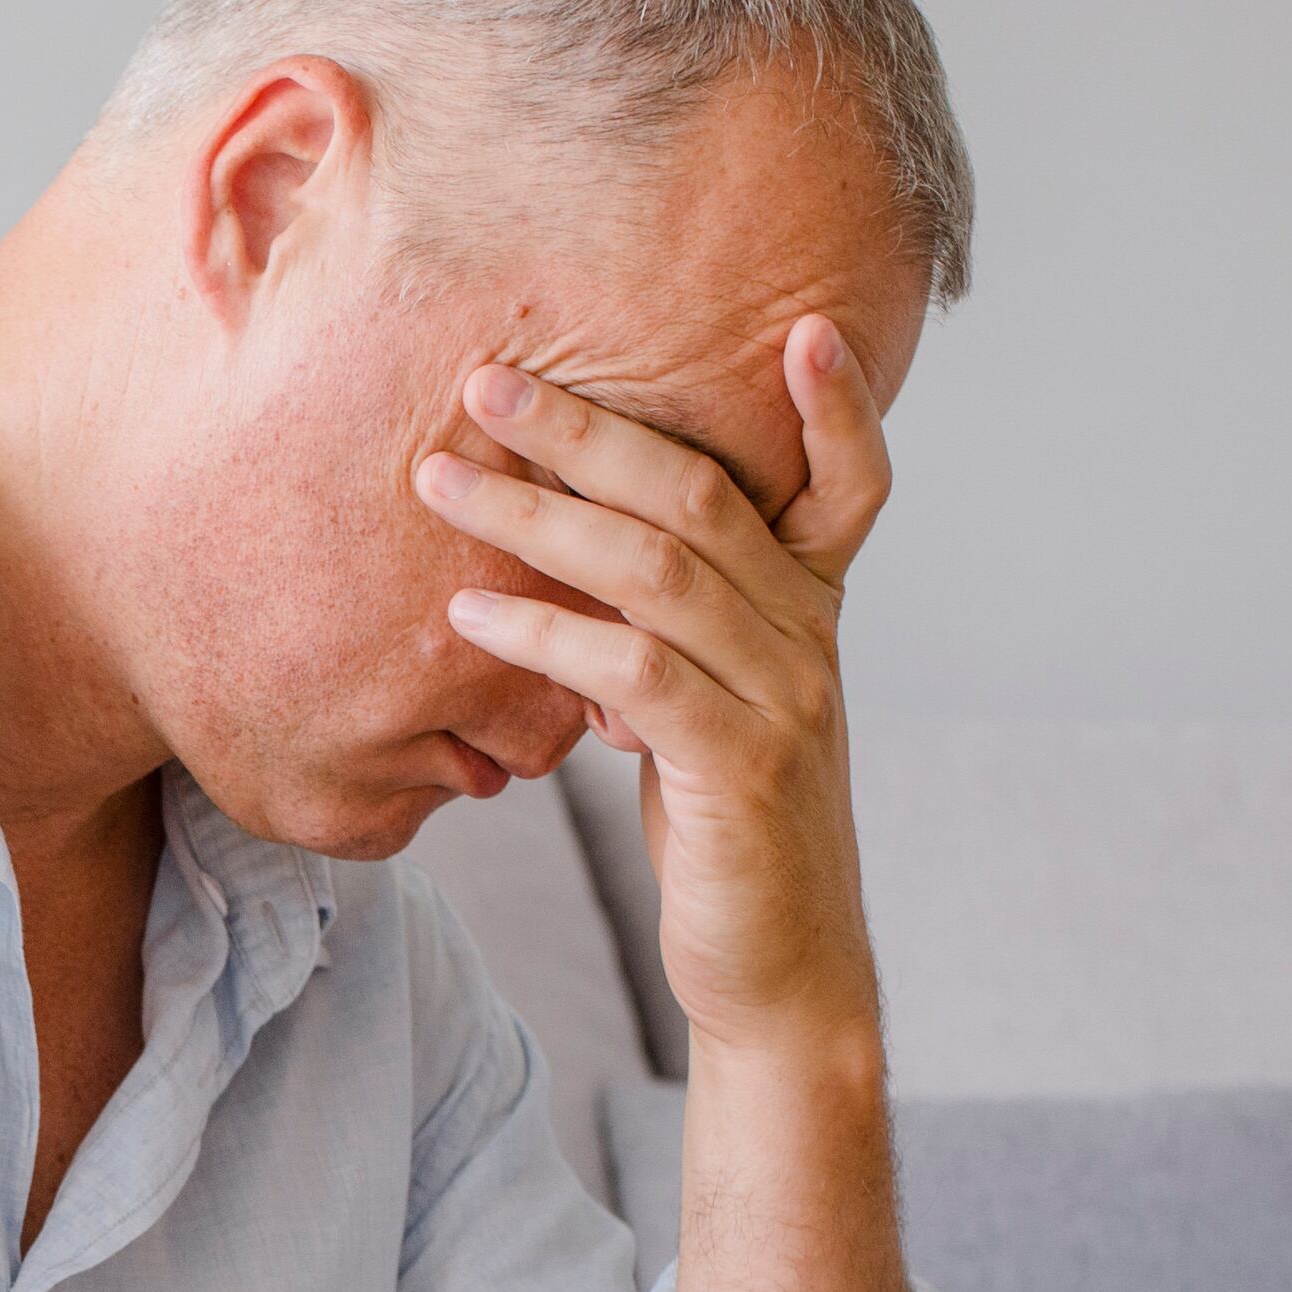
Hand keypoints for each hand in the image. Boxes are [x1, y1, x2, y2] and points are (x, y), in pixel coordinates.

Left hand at [414, 319, 893, 1060]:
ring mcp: (783, 696)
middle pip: (703, 494)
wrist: (778, 969)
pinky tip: (470, 614)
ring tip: (439, 482)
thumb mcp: (708, 715)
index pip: (852, 485)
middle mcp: (809, 636)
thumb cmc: (727, 832)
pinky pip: (634, 672)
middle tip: (487, 382)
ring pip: (658, 569)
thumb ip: (671, 638)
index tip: (803, 322)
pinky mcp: (739, 764)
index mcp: (810, 612)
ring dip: (536, 516)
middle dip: (590, 428)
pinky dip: (545, 632)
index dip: (840, 404)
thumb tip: (579, 577)